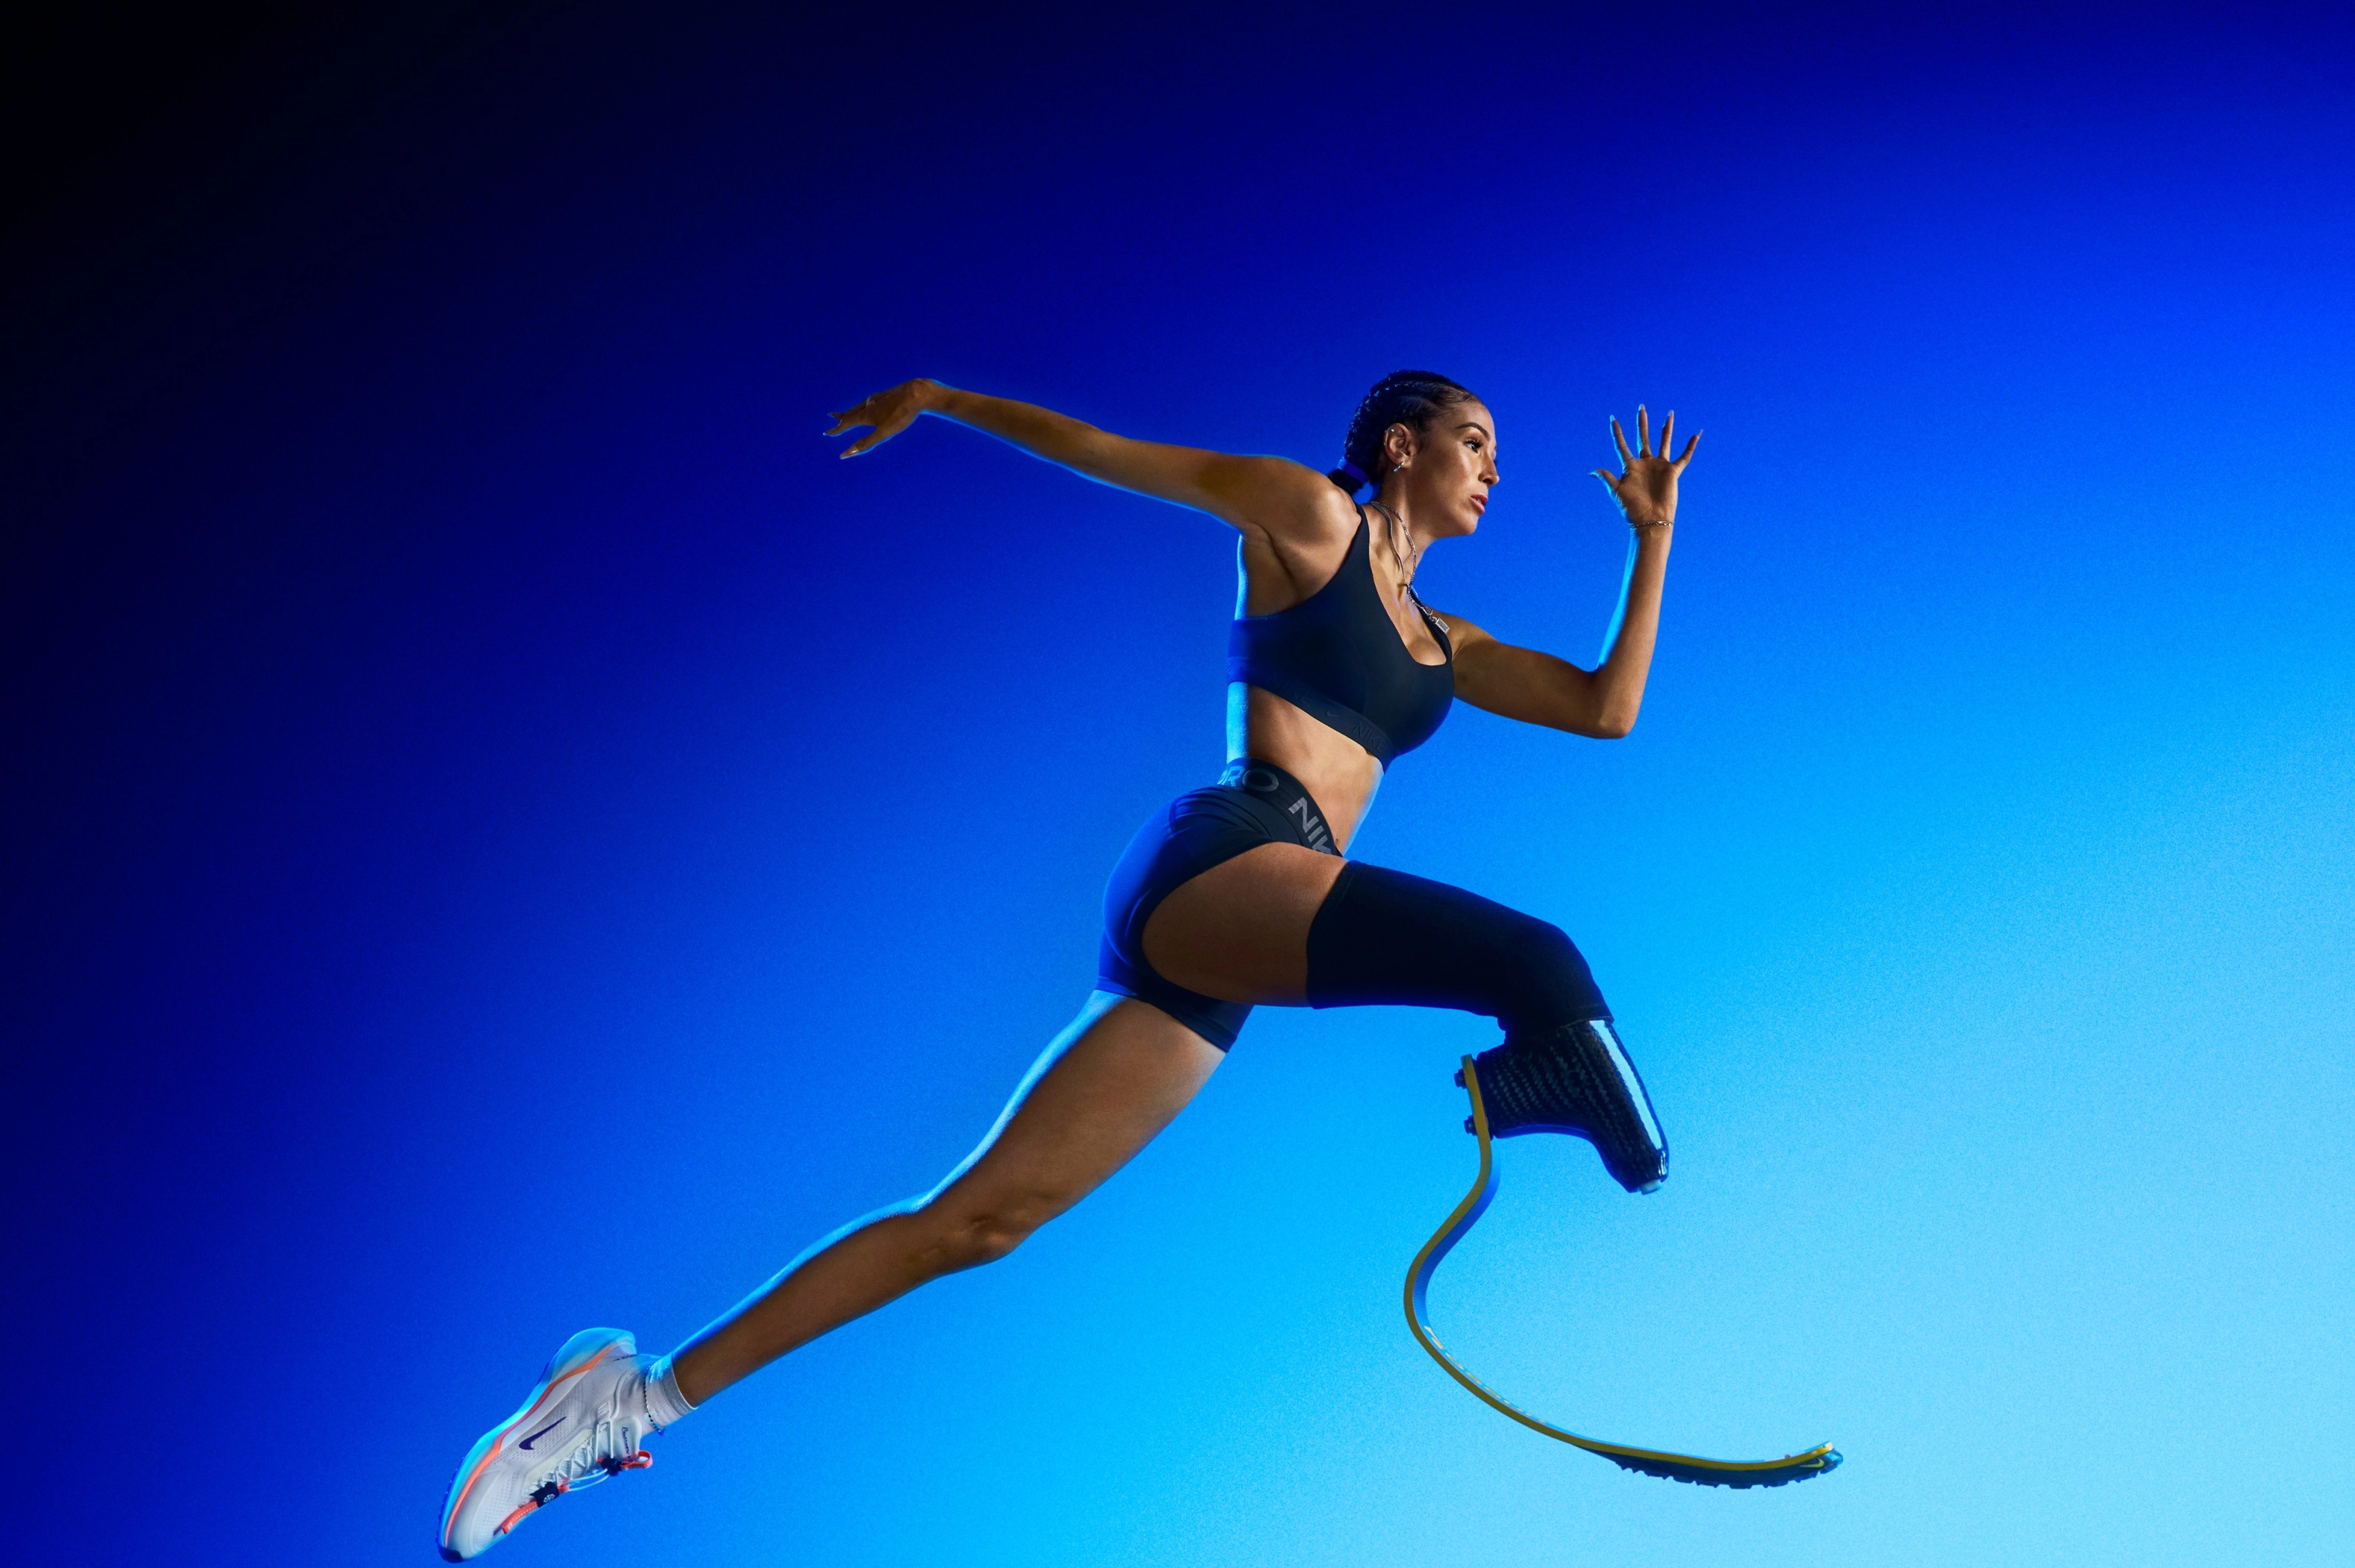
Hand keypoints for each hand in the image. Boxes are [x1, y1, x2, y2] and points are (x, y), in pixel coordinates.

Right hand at [824, 378, 942, 456]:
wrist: (918, 393)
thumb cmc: (901, 415)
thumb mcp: (883, 433)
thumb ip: (865, 444)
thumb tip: (844, 455)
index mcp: (866, 415)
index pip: (847, 423)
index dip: (837, 430)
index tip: (827, 433)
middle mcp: (869, 405)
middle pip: (852, 412)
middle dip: (841, 416)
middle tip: (831, 416)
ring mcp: (879, 398)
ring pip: (861, 405)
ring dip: (852, 410)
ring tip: (849, 411)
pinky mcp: (888, 395)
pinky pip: (872, 400)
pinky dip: (865, 404)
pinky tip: (872, 403)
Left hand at [1592, 405, 1698, 524]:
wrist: (1650, 520)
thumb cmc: (1632, 508)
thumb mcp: (1617, 491)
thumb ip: (1607, 478)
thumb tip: (1591, 472)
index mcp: (1630, 467)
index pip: (1622, 446)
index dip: (1617, 433)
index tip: (1612, 418)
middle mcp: (1645, 464)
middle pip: (1643, 438)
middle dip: (1642, 423)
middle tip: (1640, 407)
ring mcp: (1659, 467)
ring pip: (1663, 442)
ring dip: (1666, 428)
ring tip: (1669, 413)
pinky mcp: (1673, 472)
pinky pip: (1684, 457)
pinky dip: (1691, 446)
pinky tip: (1696, 434)